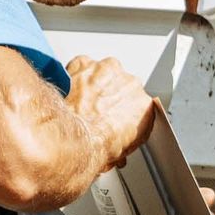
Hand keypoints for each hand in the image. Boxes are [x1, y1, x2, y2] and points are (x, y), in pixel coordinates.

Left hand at [65, 53, 156, 171]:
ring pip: (101, 73)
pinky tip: (69, 90)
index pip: (136, 104)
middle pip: (121, 85)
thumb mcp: (123, 151)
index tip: (114, 116)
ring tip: (80, 101)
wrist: (76, 137)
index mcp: (144, 105)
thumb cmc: (99, 145)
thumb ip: (126, 136)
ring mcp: (107, 70)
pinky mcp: (84, 63)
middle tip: (95, 111)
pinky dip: (75, 76)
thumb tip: (118, 143)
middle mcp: (130, 83)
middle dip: (110, 95)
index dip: (123, 110)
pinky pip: (80, 66)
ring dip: (93, 84)